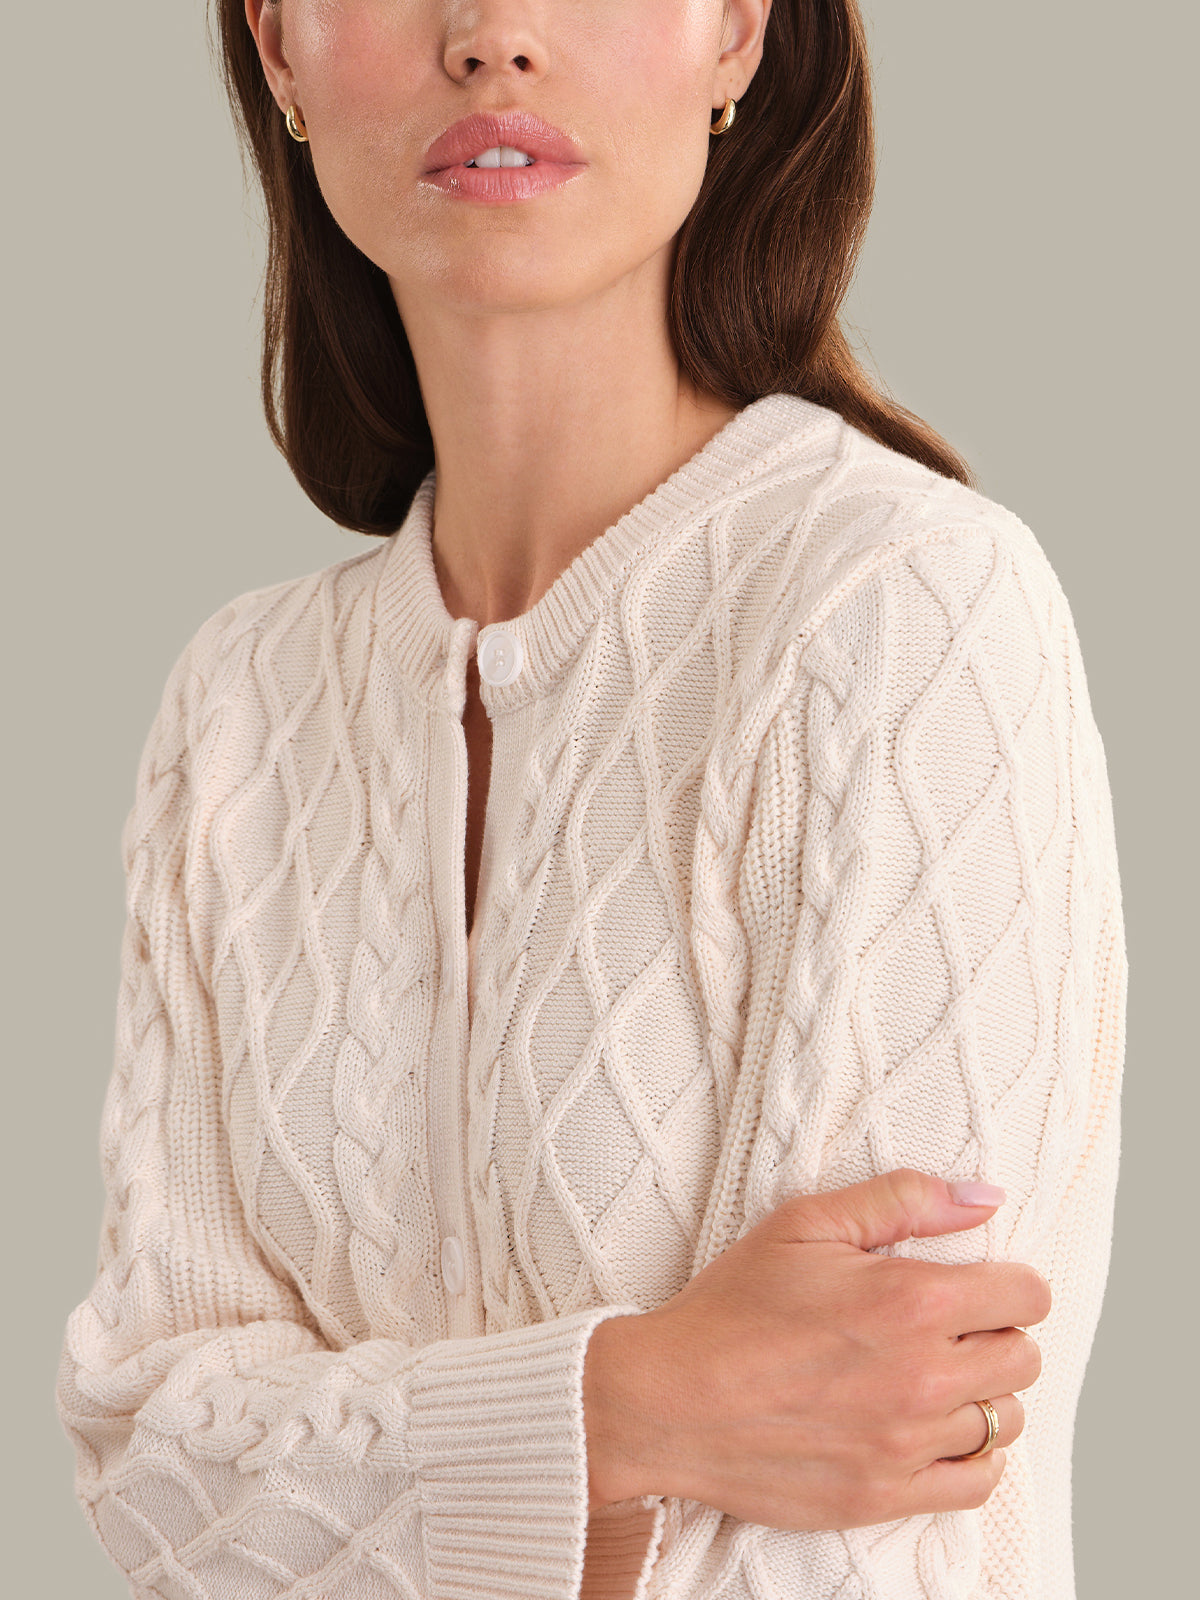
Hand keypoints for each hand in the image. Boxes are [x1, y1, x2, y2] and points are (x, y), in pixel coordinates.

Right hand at [583, 1169, 1049, 1528]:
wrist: (668, 1399)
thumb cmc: (731, 1307)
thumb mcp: (805, 1224)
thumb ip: (902, 1200)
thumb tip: (984, 1197)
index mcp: (912, 1302)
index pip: (1026, 1297)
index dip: (1008, 1283)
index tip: (979, 1284)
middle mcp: (923, 1377)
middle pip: (1024, 1359)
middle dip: (996, 1334)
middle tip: (949, 1327)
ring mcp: (907, 1444)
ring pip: (1005, 1421)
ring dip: (982, 1395)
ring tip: (933, 1377)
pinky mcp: (885, 1496)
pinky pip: (977, 1483)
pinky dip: (970, 1456)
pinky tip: (934, 1431)